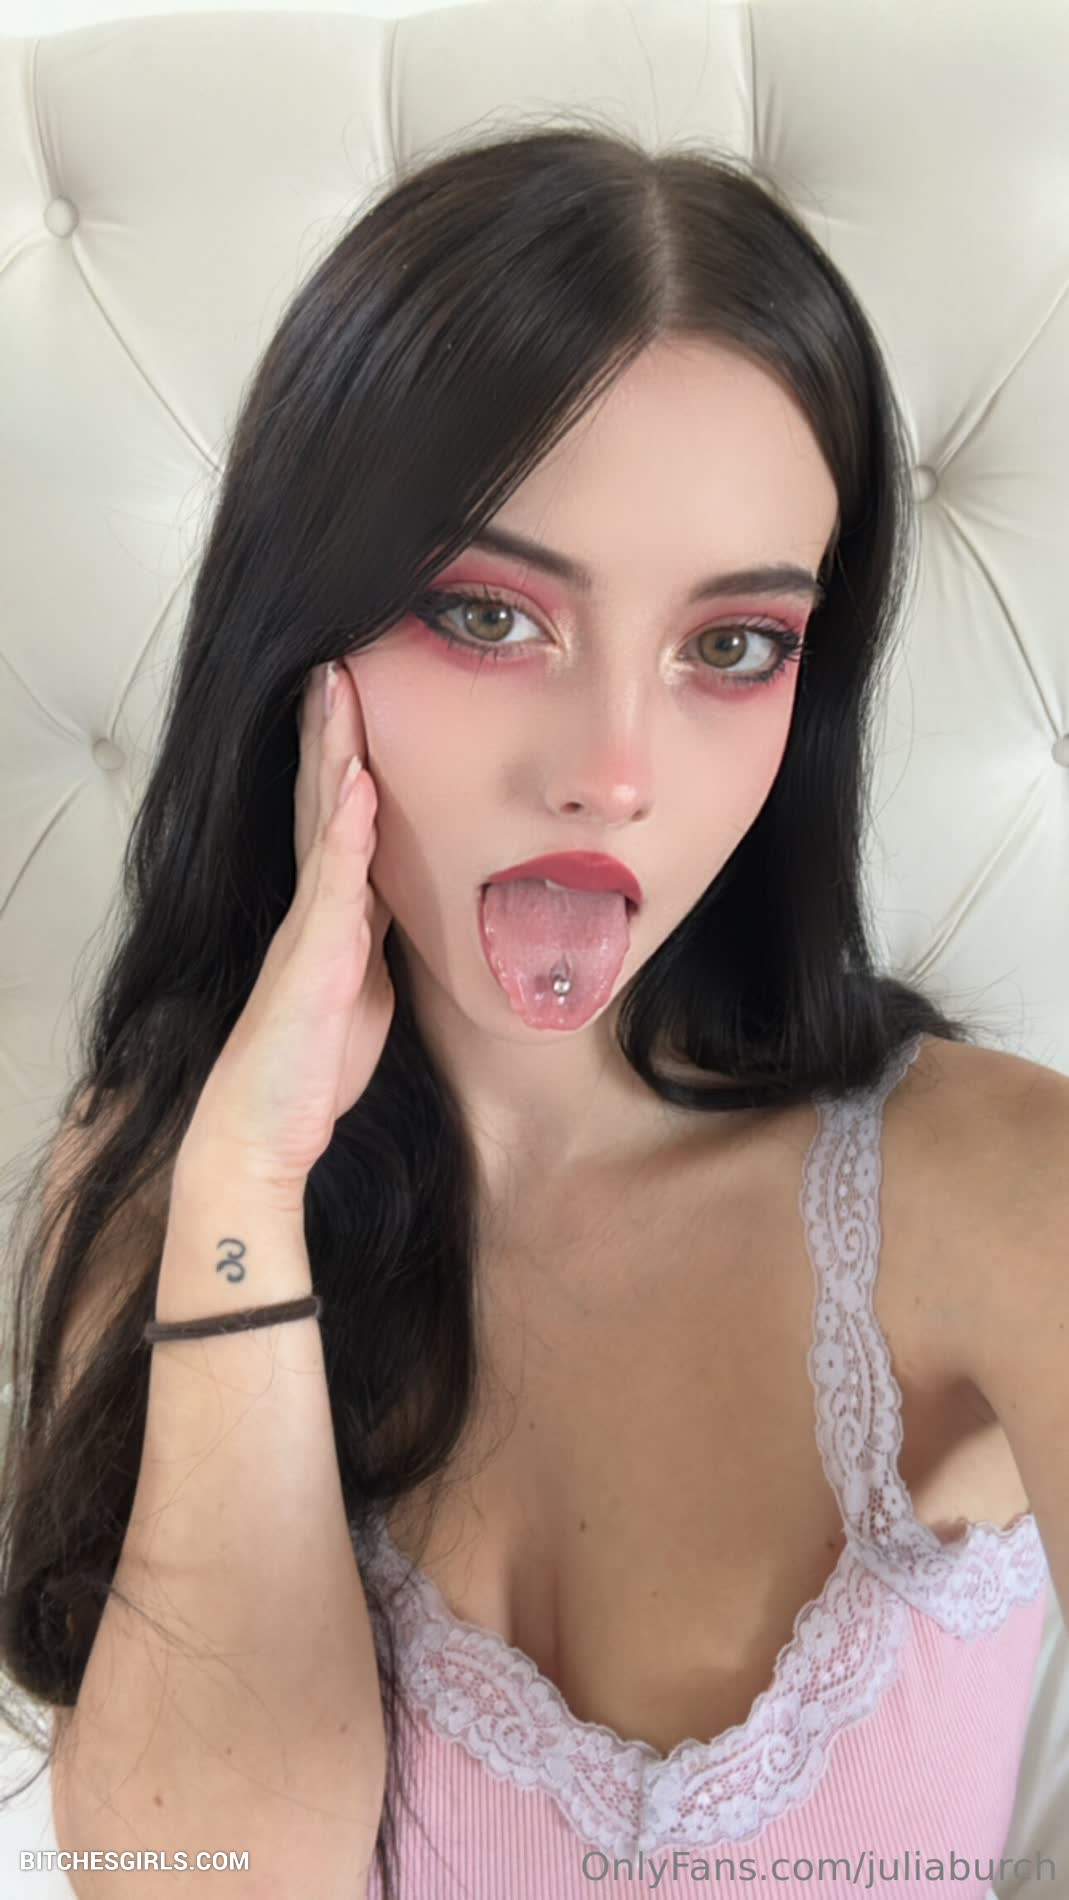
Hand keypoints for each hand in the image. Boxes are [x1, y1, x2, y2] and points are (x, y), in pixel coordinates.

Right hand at [181, 660, 394, 1204]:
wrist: (262, 1130)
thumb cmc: (311, 1069)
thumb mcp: (359, 992)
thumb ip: (372, 941)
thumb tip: (396, 908)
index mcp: (331, 915)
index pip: (339, 818)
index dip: (345, 756)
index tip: (357, 695)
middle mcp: (314, 909)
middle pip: (321, 800)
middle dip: (330, 730)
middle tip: (338, 659)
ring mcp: (309, 929)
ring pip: (321, 824)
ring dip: (332, 754)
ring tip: (338, 687)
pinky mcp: (312, 960)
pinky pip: (333, 884)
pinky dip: (344, 830)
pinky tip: (356, 782)